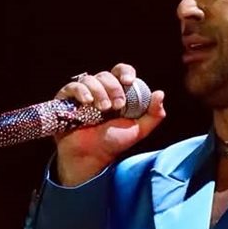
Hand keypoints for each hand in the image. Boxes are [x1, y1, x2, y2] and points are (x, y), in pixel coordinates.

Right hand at [53, 64, 166, 184]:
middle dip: (114, 88)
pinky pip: (73, 86)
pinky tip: (87, 102)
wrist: (90, 156)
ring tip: (102, 109)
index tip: (128, 81)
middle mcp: (100, 90)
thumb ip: (153, 115)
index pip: (121, 72)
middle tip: (117, 106)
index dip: (125, 72)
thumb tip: (160, 93)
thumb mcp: (139, 130)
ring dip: (99, 92)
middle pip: (106, 75)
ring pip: (91, 79)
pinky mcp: (67, 99)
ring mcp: (83, 94)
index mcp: (117, 93)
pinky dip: (81, 91)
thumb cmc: (113, 143)